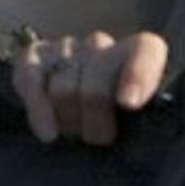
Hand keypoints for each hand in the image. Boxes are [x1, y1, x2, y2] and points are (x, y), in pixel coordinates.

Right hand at [11, 32, 169, 145]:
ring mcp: (65, 48)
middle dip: (97, 121)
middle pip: (97, 83)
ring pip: (64, 88)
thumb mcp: (144, 120)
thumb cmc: (119, 121)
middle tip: (100, 140)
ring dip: (70, 121)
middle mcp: (101, 45)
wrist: (75, 111)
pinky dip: (39, 111)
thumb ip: (153, 119)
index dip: (137, 75)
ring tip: (76, 134)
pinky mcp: (32, 57)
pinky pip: (31, 81)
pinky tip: (48, 133)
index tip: (128, 104)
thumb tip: (150, 130)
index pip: (145, 51)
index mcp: (139, 53)